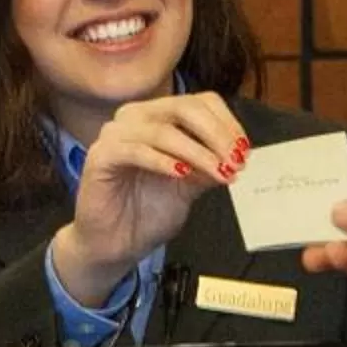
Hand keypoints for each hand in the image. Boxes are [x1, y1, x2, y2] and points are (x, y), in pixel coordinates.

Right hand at [52, 92, 255, 303]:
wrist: (115, 244)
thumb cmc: (146, 212)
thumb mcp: (189, 186)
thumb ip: (209, 166)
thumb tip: (237, 156)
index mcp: (158, 117)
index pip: (199, 102)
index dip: (226, 123)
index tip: (244, 150)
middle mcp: (136, 117)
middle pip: (183, 107)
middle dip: (216, 135)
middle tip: (235, 160)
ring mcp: (116, 134)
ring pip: (163, 131)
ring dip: (197, 152)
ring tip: (218, 172)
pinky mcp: (101, 156)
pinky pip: (136, 151)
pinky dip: (163, 162)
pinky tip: (182, 174)